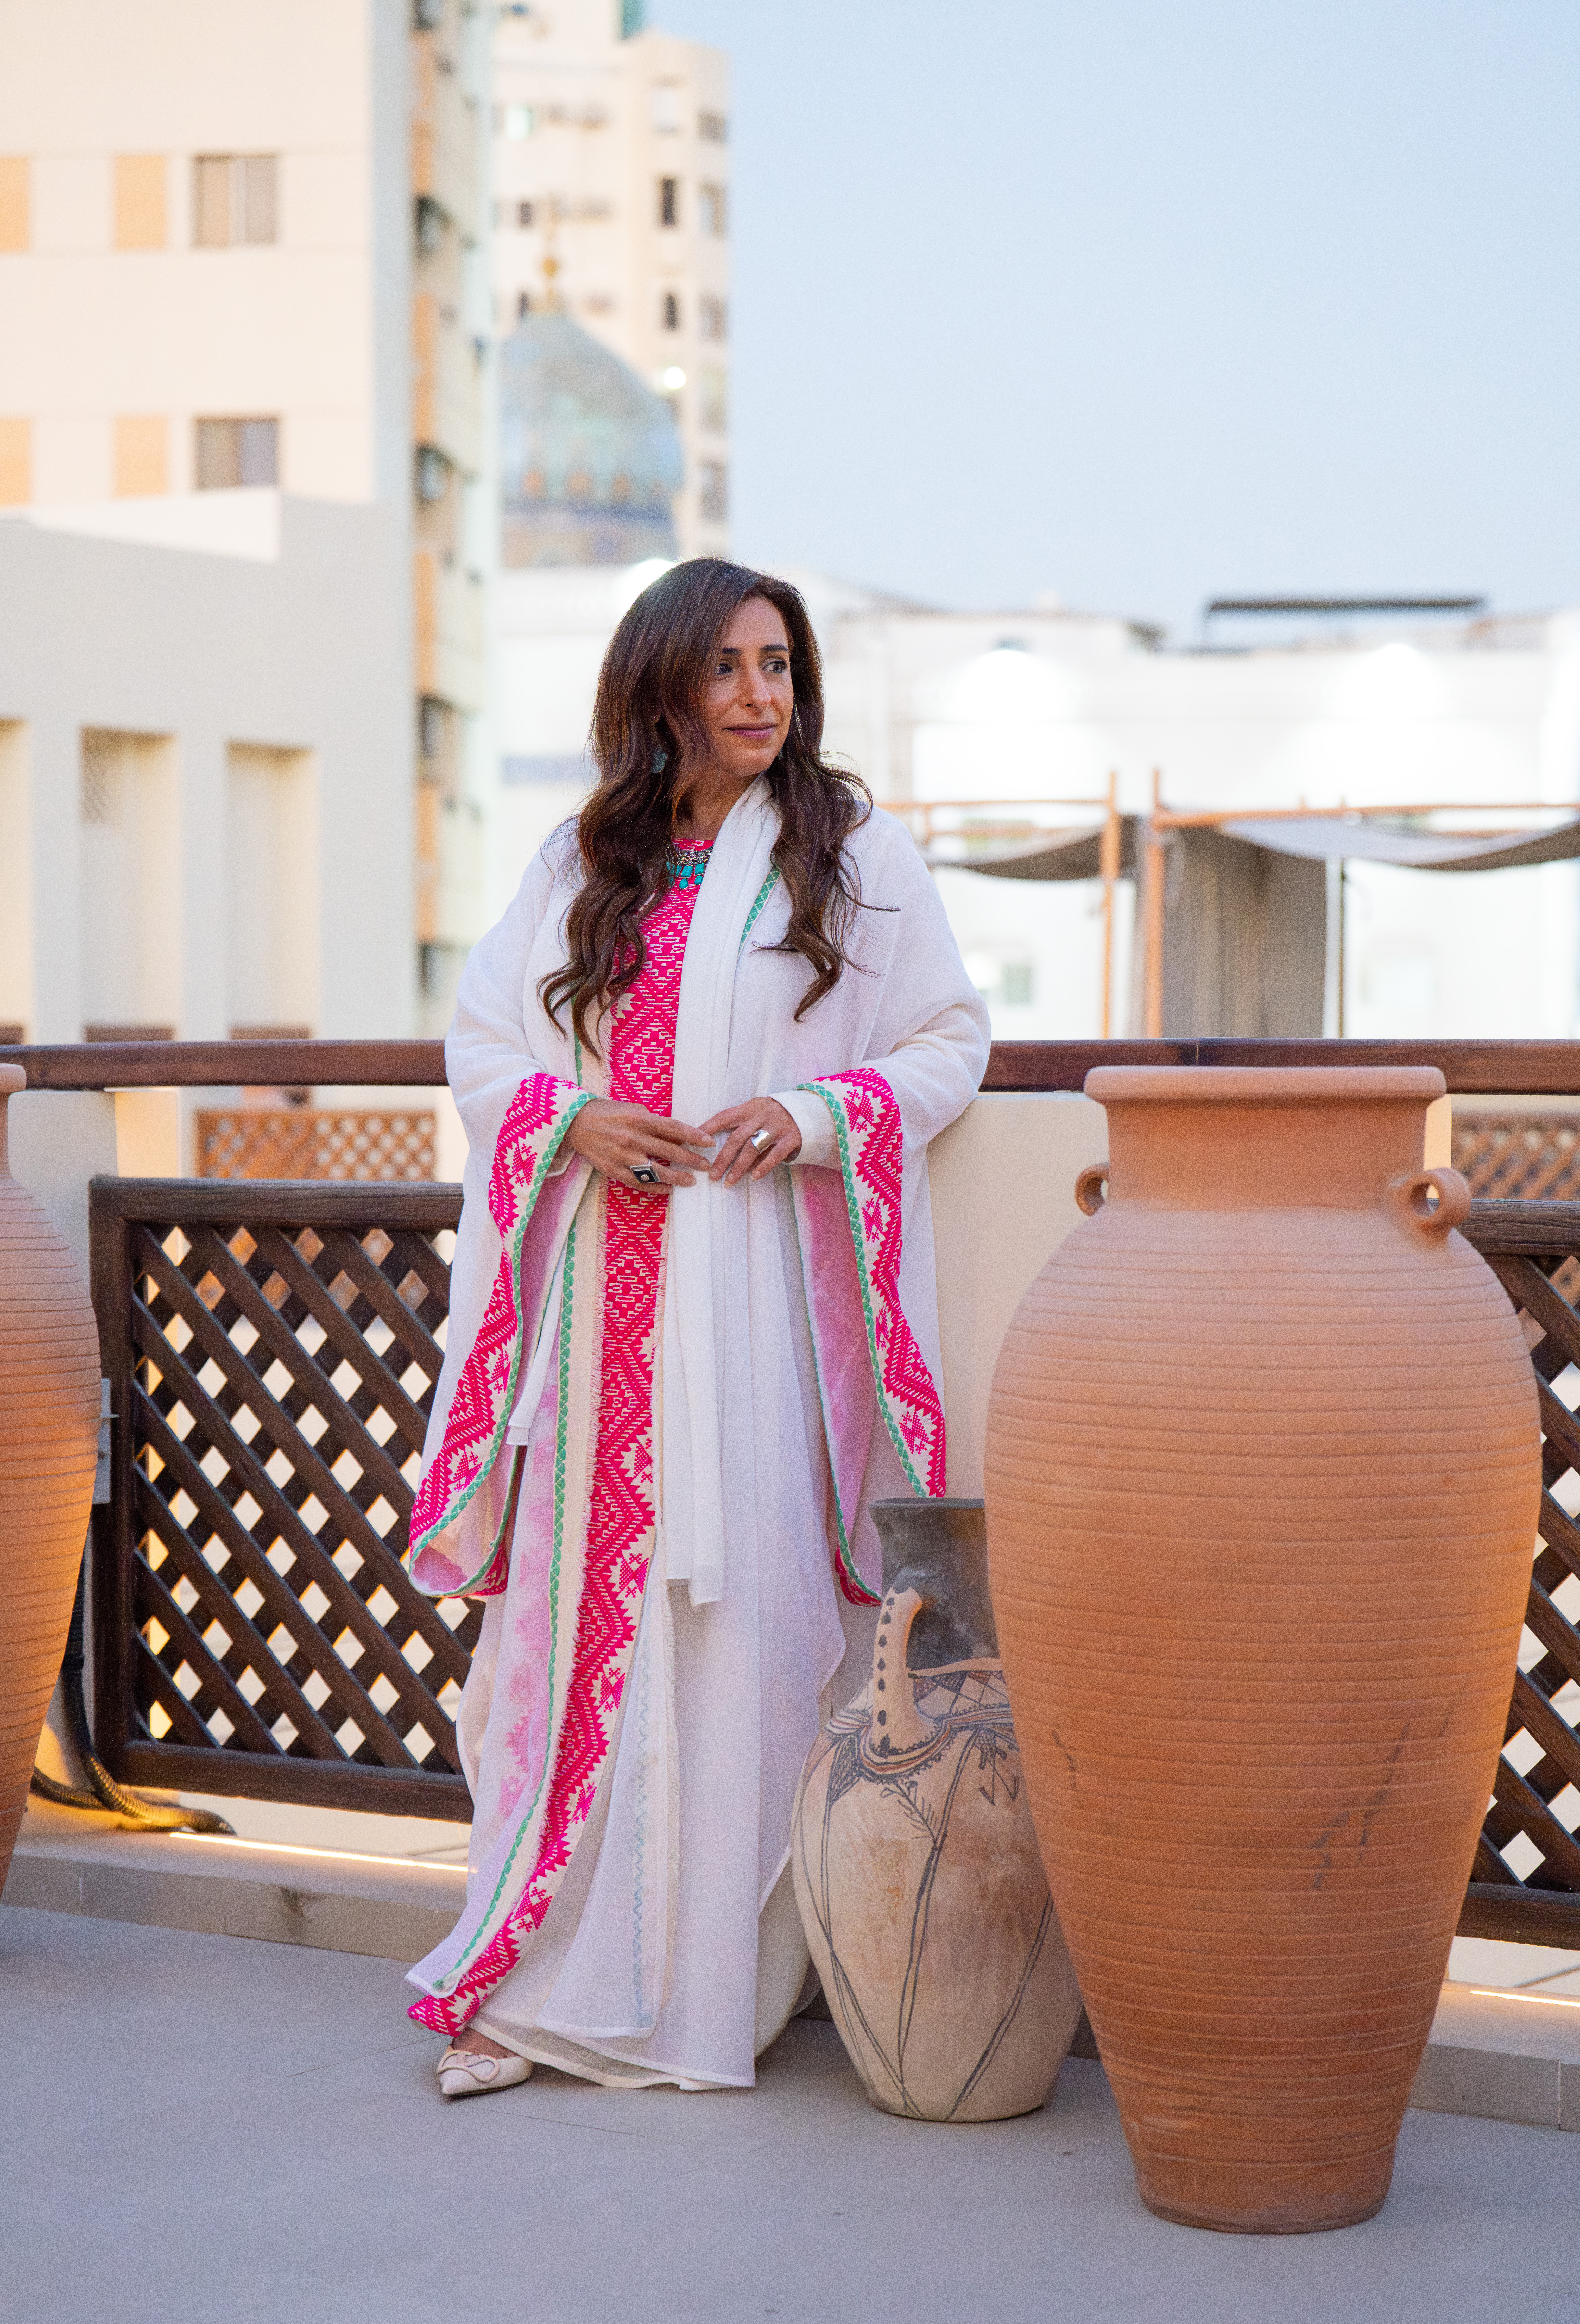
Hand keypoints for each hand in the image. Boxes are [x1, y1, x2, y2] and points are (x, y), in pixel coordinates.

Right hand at [564, 1099, 713, 1194]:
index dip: (694, 1136)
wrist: (573, 1122)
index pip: (674, 1128)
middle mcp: (632, 1138)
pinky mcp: (612, 1170)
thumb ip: (653, 1120)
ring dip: (676, 1177)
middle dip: (691, 1160)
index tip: (709, 1143)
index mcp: (639, 1119)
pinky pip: (638, 1183)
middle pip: (669, 1151)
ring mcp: (622, 1156)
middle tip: (705, 1165)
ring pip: (655, 1171)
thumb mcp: (631, 1108)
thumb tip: (675, 1133)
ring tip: (690, 1181)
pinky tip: (667, 1189)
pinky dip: (655, 1187)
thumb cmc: (605, 1112)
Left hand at [702, 1097, 801, 1185]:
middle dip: (723, 1158)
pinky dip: (763, 1167)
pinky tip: (753, 1178)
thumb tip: (714, 1141)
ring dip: (739, 1167)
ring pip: (753, 1148)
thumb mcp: (756, 1110)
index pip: (725, 1116)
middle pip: (737, 1138)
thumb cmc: (775, 1114)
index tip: (694, 1142)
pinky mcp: (791, 1138)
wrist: (806, 1110)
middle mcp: (762, 1116)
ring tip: (729, 1182)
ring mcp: (777, 1127)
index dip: (708, 1128)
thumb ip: (740, 1122)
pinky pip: (775, 1155)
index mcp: (750, 1108)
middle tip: (712, 1175)